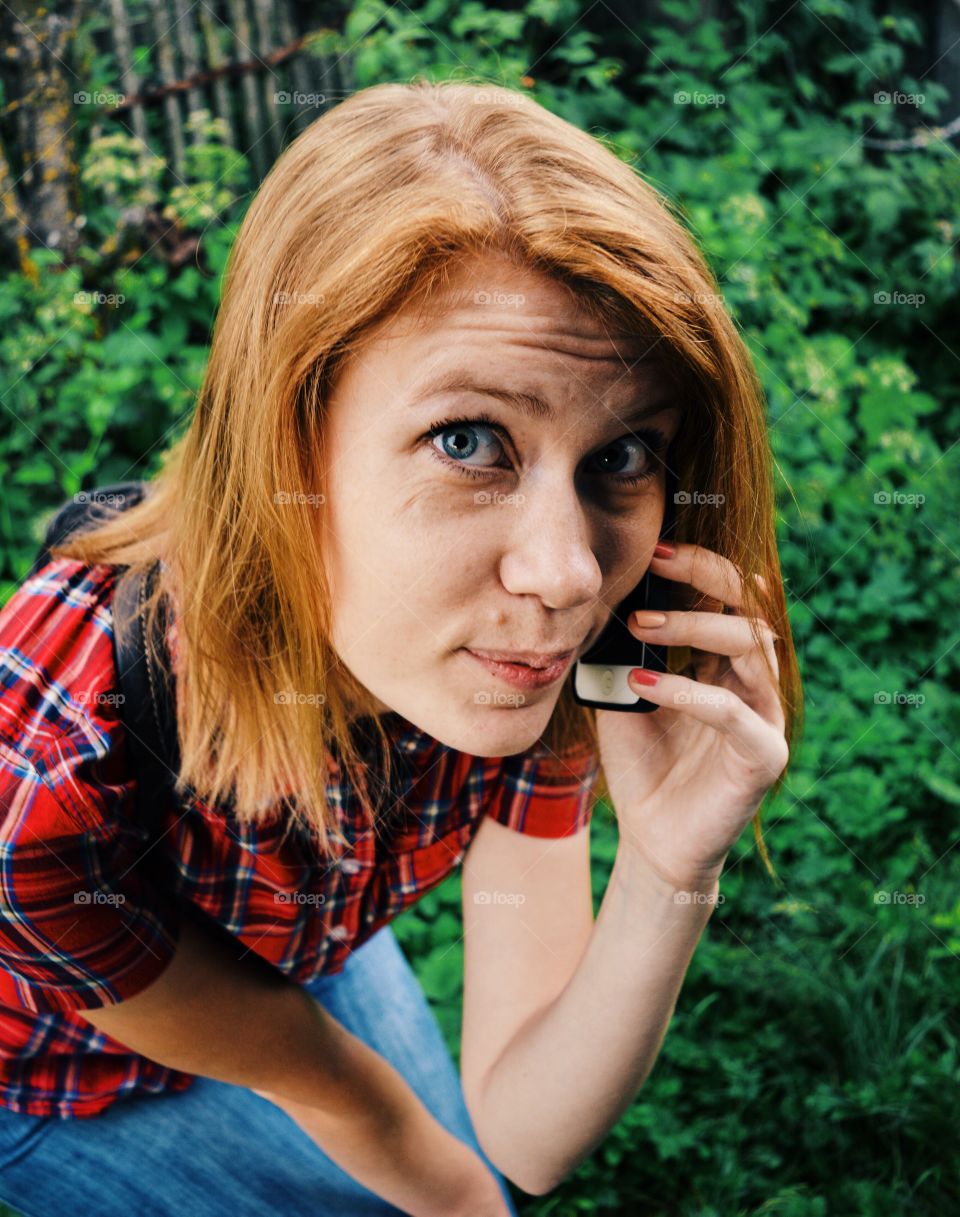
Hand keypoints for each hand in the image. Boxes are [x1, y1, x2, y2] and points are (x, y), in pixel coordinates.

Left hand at [595, 541, 788, 889]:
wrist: (652, 837)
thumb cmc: (640, 762)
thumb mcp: (622, 693)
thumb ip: (622, 650)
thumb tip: (601, 595)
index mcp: (724, 661)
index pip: (725, 597)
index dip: (696, 567)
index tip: (651, 550)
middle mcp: (753, 680)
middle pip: (747, 607)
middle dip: (701, 577)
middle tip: (652, 567)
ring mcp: (764, 716)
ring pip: (749, 648)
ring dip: (693, 627)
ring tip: (639, 626)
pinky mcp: (764, 755)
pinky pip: (733, 713)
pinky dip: (689, 693)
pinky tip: (644, 685)